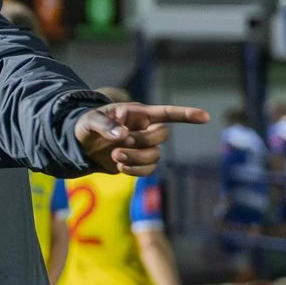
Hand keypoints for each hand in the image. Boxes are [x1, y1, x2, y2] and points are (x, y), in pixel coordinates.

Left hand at [75, 101, 208, 174]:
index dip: (186, 115)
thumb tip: (121, 135)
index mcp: (138, 114)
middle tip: (120, 142)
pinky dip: (135, 170)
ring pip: (155, 156)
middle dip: (142, 141)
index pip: (167, 113)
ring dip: (137, 158)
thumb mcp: (90, 120)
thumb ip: (105, 125)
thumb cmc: (88, 124)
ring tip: (115, 155)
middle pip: (161, 136)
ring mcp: (143, 147)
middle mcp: (145, 129)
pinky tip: (120, 166)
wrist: (80, 143)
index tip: (205, 117)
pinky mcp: (137, 162)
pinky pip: (148, 170)